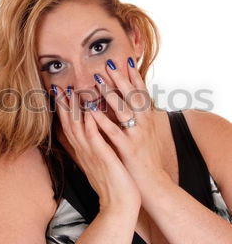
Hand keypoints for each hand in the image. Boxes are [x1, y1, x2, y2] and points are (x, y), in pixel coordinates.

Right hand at [53, 85, 141, 213]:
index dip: (64, 110)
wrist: (119, 206)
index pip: (70, 127)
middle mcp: (84, 152)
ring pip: (78, 128)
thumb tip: (91, 136)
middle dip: (63, 105)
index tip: (61, 94)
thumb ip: (94, 148)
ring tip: (71, 92)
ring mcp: (92, 155)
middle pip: (69, 124)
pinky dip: (91, 124)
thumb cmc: (113, 184)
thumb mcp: (100, 163)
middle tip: (58, 87)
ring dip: (74, 109)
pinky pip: (95, 138)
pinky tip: (90, 110)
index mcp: (84, 152)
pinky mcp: (103, 158)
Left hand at [88, 57, 164, 187]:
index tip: (126, 60)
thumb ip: (137, 119)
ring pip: (123, 110)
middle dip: (121, 78)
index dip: (134, 76)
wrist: (152, 184)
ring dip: (110, 93)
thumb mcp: (143, 135)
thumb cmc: (144, 159)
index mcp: (147, 120)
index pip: (141, 93)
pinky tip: (91, 111)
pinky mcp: (128, 149)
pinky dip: (102, 120)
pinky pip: (113, 132)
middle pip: (133, 96)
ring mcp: (136, 136)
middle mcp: (144, 124)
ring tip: (97, 79)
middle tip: (109, 63)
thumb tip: (129, 105)